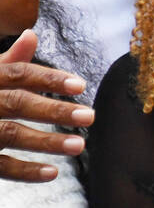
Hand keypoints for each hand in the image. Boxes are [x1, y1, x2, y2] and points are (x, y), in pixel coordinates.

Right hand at [0, 29, 92, 181]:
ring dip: (47, 141)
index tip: (81, 85)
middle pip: (17, 103)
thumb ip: (7, 62)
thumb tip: (31, 34)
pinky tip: (53, 173)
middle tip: (91, 116)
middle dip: (55, 110)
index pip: (17, 73)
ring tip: (79, 146)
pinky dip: (26, 172)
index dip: (48, 78)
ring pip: (10, 134)